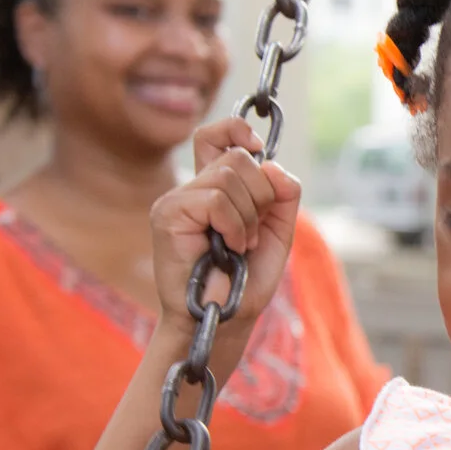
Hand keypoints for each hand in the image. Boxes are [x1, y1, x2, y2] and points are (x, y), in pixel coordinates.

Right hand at [150, 117, 300, 333]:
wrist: (224, 318)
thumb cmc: (244, 281)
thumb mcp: (277, 233)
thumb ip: (283, 196)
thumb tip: (274, 165)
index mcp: (213, 188)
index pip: (216, 135)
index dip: (237, 131)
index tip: (258, 148)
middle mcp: (192, 189)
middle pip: (238, 157)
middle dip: (260, 196)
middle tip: (250, 234)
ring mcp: (176, 200)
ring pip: (229, 177)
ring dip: (248, 218)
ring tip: (238, 247)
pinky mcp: (167, 215)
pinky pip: (216, 200)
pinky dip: (233, 226)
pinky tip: (227, 249)